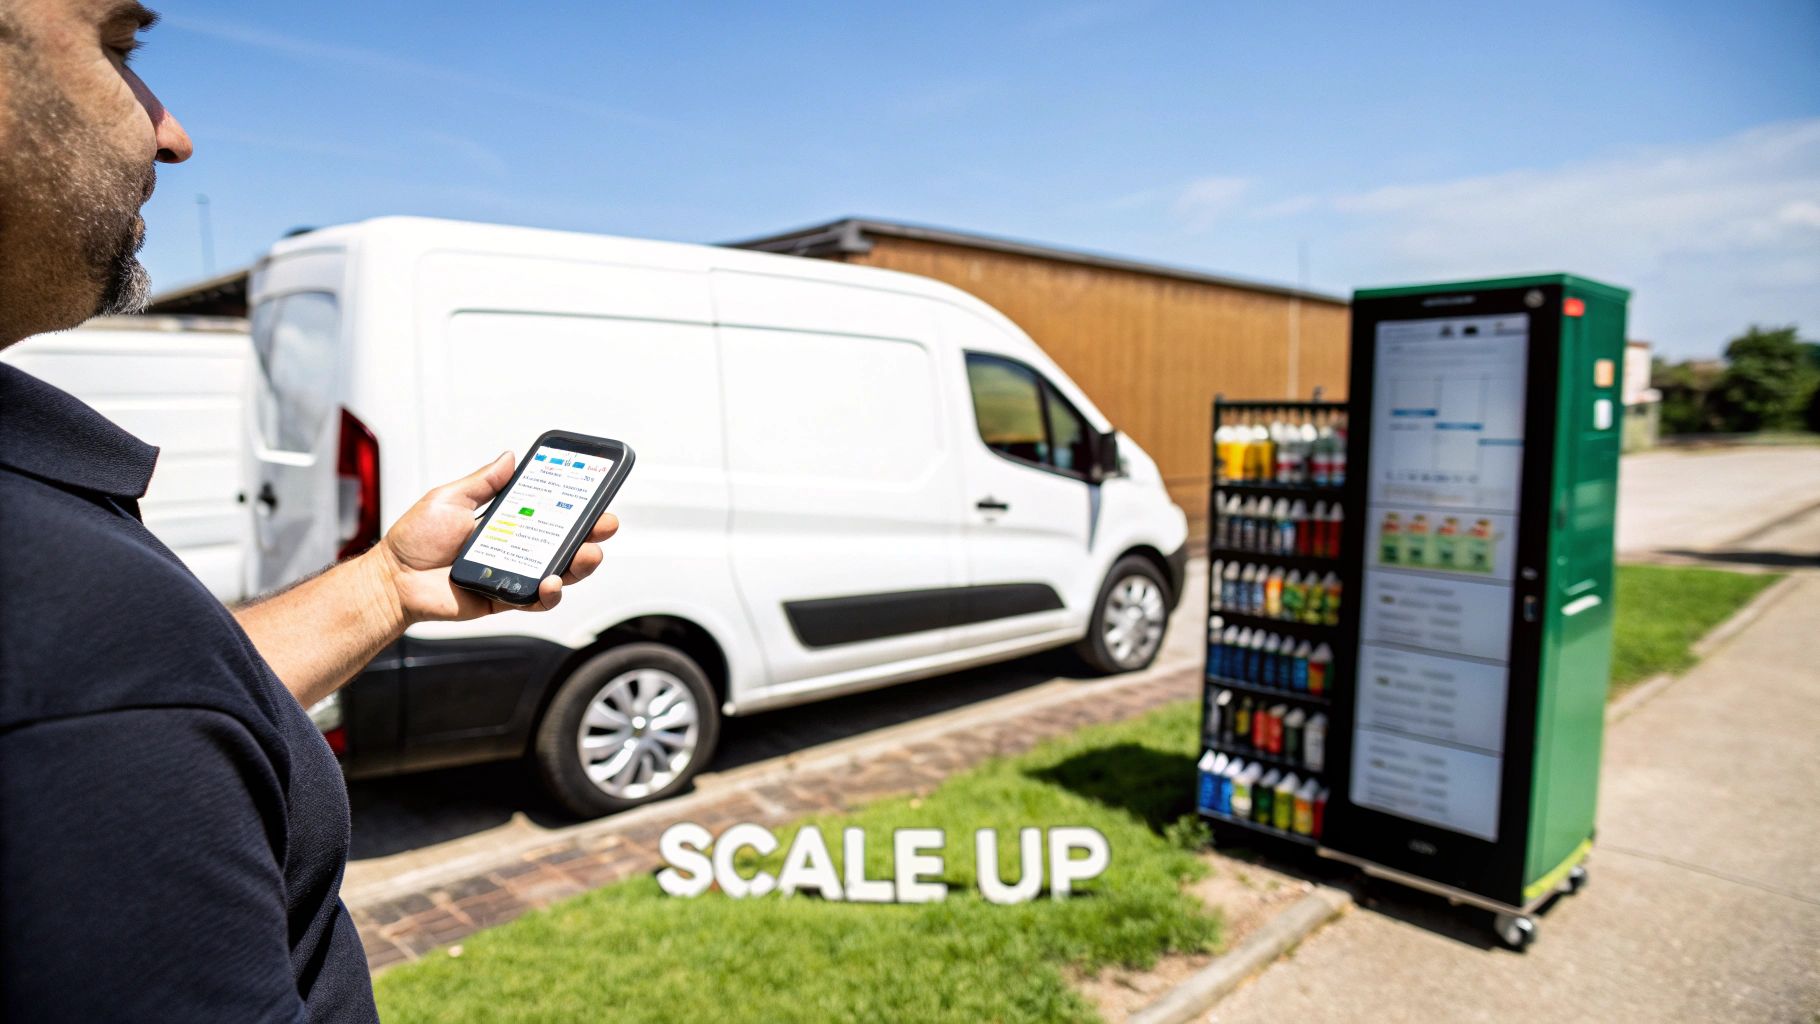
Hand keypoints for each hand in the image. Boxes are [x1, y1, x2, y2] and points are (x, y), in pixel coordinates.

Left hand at [363, 452, 619, 623]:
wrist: (393, 578)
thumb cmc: (416, 540)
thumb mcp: (450, 498)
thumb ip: (483, 482)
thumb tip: (509, 457)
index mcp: (508, 522)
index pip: (551, 512)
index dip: (577, 505)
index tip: (595, 493)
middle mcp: (517, 549)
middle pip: (566, 542)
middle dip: (592, 533)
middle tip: (605, 524)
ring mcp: (514, 575)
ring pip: (561, 572)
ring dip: (581, 563)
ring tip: (587, 553)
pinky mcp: (506, 599)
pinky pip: (537, 599)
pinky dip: (549, 593)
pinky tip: (551, 581)